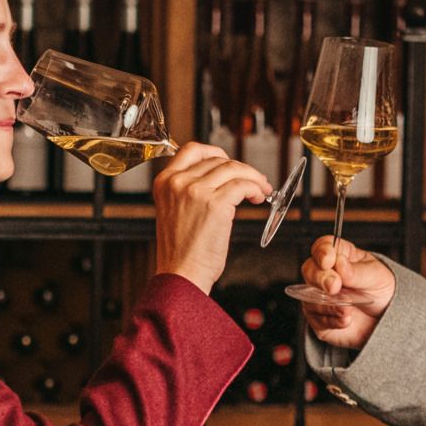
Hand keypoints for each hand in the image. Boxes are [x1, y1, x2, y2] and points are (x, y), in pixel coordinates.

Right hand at [149, 143, 270, 295]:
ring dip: (253, 177)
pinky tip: (258, 198)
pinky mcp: (215, 204)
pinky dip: (256, 189)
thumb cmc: (181, 251)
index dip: (216, 152)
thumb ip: (189, 190)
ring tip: (261, 190)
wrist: (181, 275)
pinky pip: (243, 185)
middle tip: (254, 181)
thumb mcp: (175, 211)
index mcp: (164, 182)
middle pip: (218, 159)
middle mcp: (178, 182)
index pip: (192, 150)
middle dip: (240, 168)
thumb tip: (220, 177)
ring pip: (234, 169)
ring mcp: (195, 191)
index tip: (229, 162)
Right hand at [297, 235, 395, 348]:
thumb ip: (356, 272)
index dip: (322, 252)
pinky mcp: (319, 317)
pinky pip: (316, 317)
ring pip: (309, 296)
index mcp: (340, 257)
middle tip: (335, 286)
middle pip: (309, 269)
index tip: (328, 261)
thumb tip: (339, 262)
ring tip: (348, 307)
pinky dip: (331, 319)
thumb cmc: (381, 291)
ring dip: (328, 303)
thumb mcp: (376, 277)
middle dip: (321, 278)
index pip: (322, 247)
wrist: (385, 318)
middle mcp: (326, 275)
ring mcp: (320, 296)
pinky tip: (346, 319)